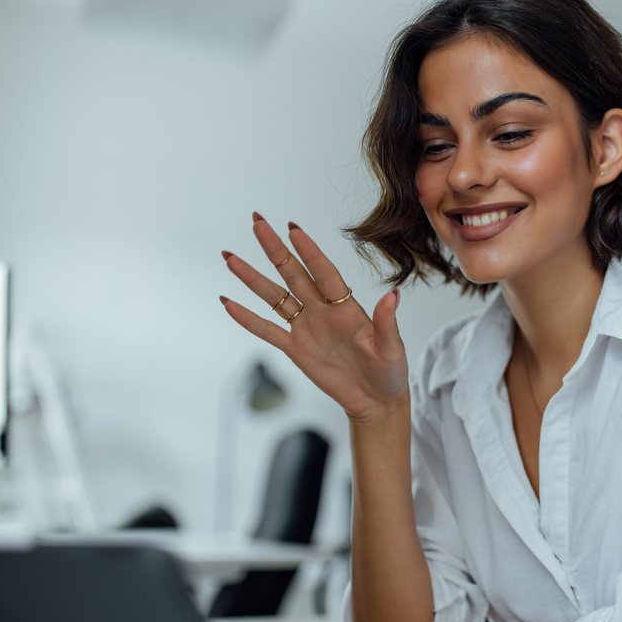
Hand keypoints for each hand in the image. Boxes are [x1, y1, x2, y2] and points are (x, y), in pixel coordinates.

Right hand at [220, 213, 407, 421]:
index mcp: (346, 307)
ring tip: (230, 257)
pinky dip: (247, 318)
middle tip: (257, 222)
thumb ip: (386, 322)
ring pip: (274, 297)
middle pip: (293, 274)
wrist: (375, 400)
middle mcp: (322, 310)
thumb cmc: (389, 372)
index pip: (324, 273)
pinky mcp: (295, 349)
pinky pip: (267, 330)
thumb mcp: (391, 348)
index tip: (293, 229)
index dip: (309, 252)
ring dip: (252, 278)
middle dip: (274, 248)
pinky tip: (227, 302)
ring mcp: (306, 327)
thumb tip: (394, 295)